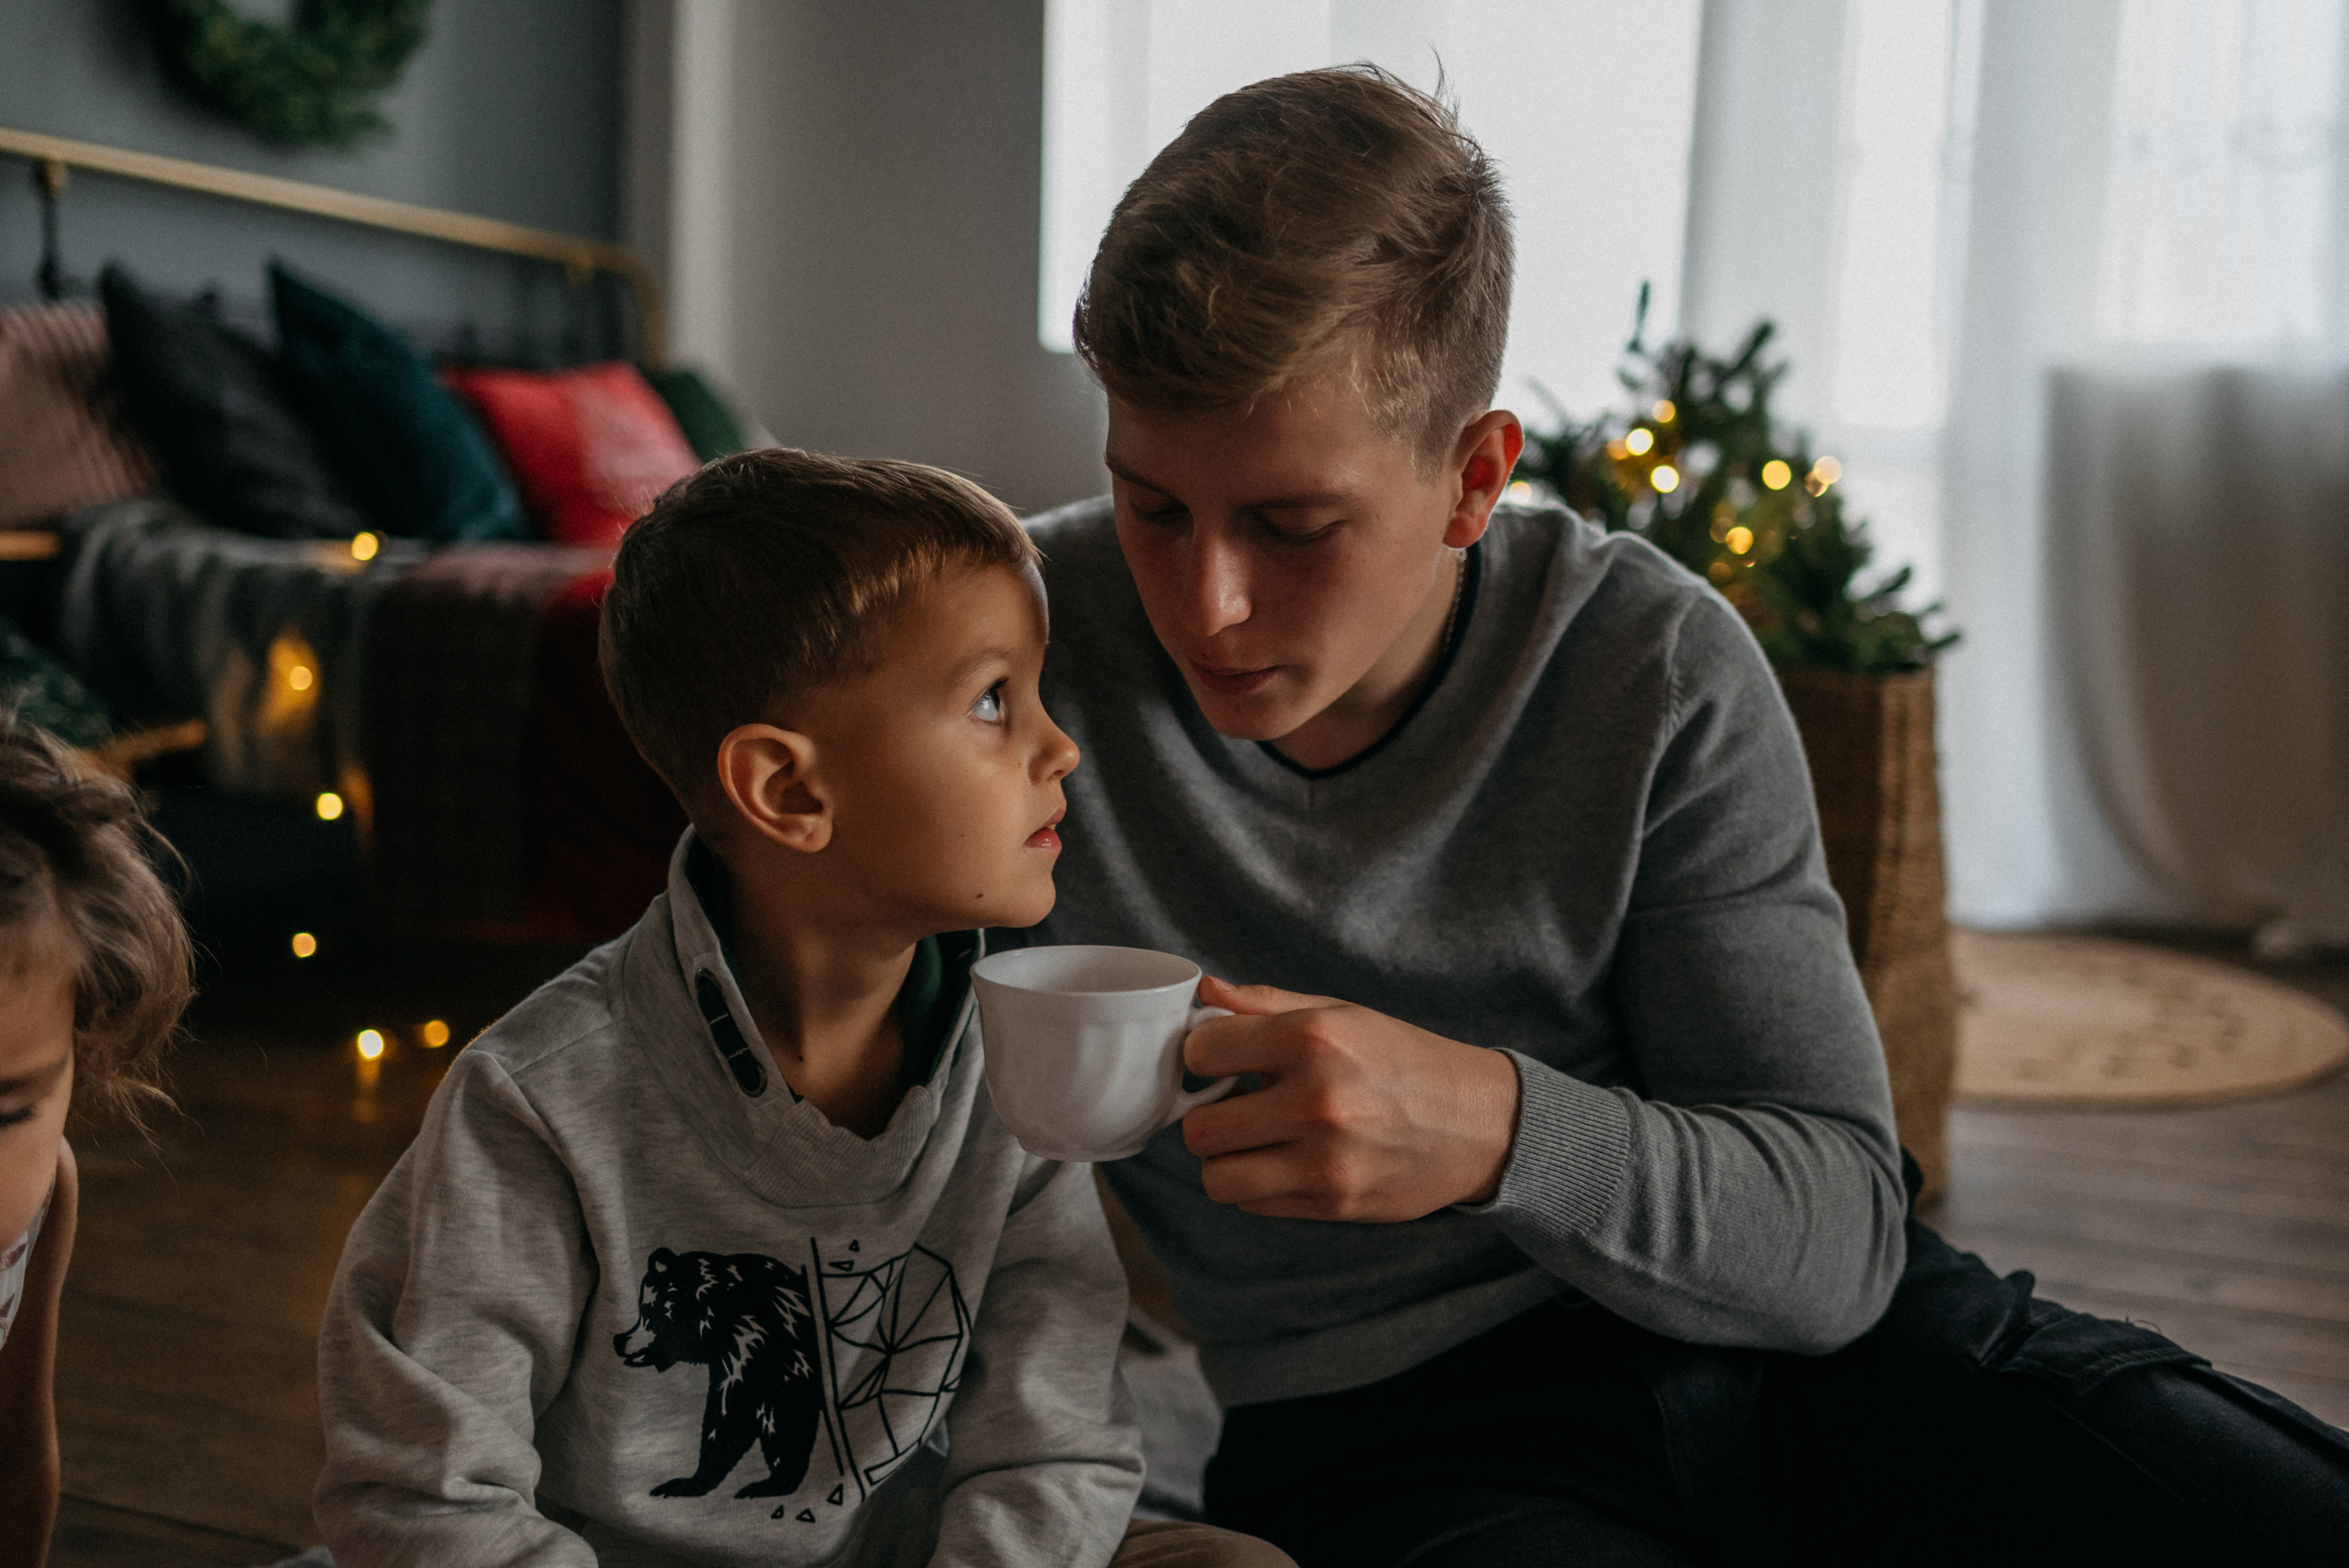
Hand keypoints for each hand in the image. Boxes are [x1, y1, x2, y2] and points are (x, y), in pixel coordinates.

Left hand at [1179, 975, 1521, 1221]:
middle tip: (1236, 1103)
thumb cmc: (1404, 1060)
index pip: (1200, 1053)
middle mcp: (1314, 1101)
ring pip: (1217, 1178)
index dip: (1203, 1055)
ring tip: (1254, 1138)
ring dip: (1226, 1160)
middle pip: (1199, 1129)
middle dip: (1208, 1115)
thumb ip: (1266, 1003)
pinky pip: (1253, 1204)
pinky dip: (1257, 1185)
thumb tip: (1204, 991)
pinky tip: (1286, 1160)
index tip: (1220, 1058)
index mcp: (1312, 1039)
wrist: (1479, 1122)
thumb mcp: (1340, 1013)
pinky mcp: (1333, 1202)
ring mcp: (1323, 1160)